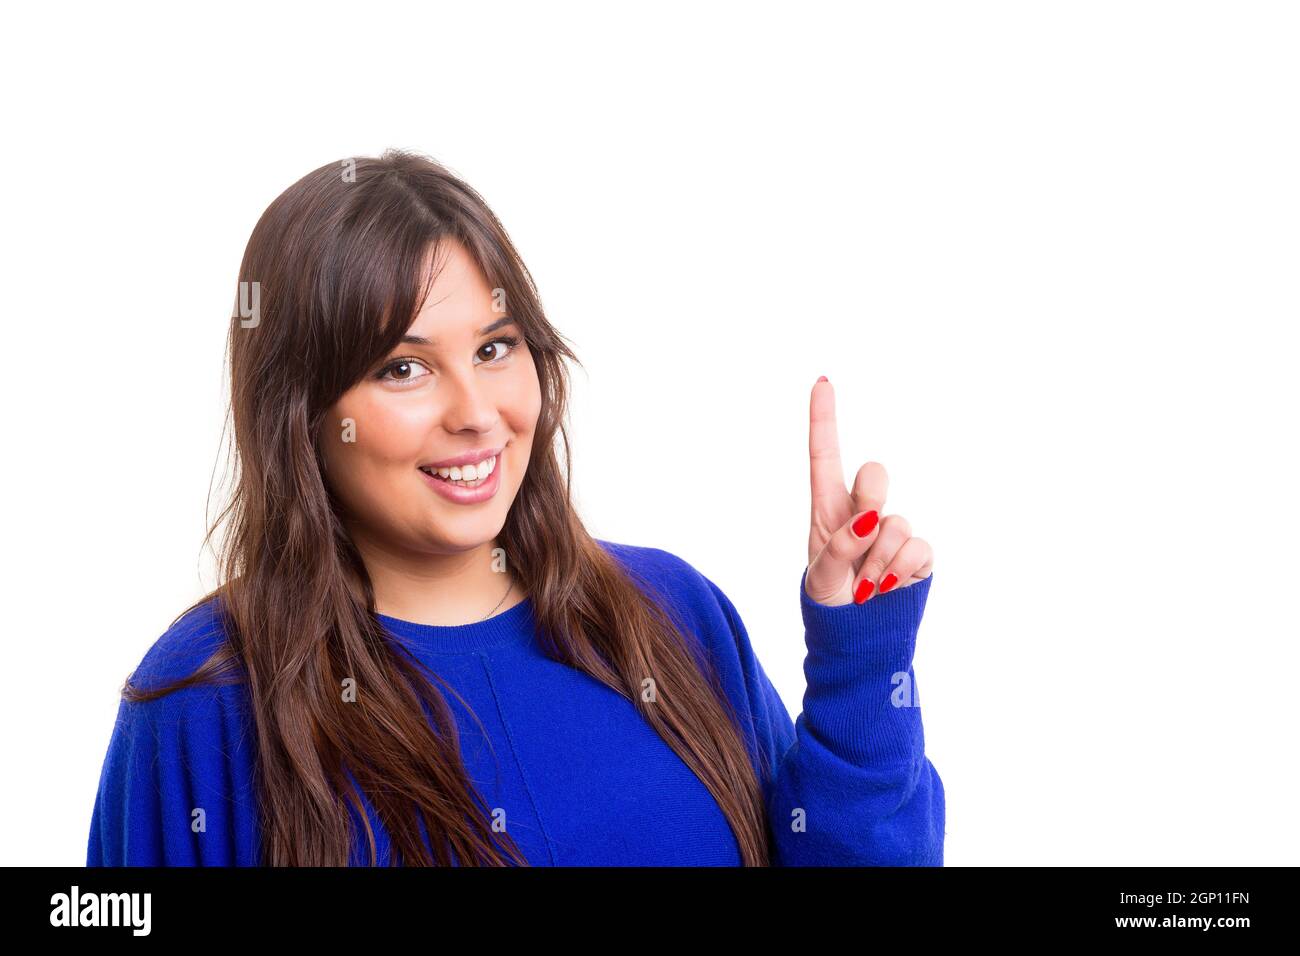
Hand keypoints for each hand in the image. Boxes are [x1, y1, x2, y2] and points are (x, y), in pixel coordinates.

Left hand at [805, 377, 933, 605]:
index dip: (823, 418)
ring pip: (895, 522)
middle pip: (874, 474)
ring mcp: (892, 530)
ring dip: (877, 560)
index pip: (825, 455)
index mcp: (827, 508)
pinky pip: (917, 548)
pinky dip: (899, 571)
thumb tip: (868, 521)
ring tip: (864, 586)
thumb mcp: (820, 577)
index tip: (822, 381)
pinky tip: (887, 588)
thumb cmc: (829, 601)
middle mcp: (862, 511)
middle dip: (870, 498)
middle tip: (860, 533)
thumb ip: (837, 548)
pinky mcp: (918, 553)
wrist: (857, 638)